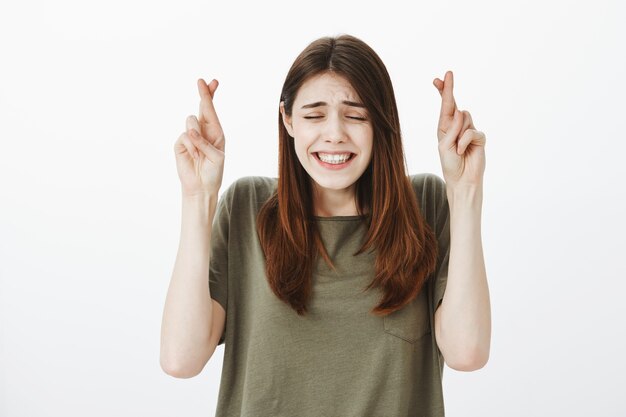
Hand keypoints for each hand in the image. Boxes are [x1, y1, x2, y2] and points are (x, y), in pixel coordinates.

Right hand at [173, 78, 225, 196]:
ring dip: (197, 136)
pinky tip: (194, 158)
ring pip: (191, 121)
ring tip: (201, 153)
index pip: (212, 110)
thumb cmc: (213, 172)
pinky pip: (184, 137)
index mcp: (215, 132)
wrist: (201, 187)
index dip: (210, 95)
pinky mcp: (180, 144)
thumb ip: (205, 142)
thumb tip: (190, 131)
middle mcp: (203, 131)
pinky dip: (191, 147)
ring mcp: (190, 136)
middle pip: (201, 107)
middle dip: (203, 94)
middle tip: (202, 80)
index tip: (212, 81)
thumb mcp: (217, 157)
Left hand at [433, 71, 485, 187]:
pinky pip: (472, 131)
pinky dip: (464, 141)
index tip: (437, 79)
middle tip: (447, 74)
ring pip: (464, 118)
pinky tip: (462, 151)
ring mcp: (469, 131)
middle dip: (449, 90)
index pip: (445, 107)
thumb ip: (451, 129)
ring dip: (457, 133)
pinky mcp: (480, 137)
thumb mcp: (444, 146)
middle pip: (455, 104)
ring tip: (456, 148)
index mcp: (445, 127)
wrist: (462, 180)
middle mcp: (457, 126)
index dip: (442, 92)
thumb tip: (462, 112)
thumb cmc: (450, 165)